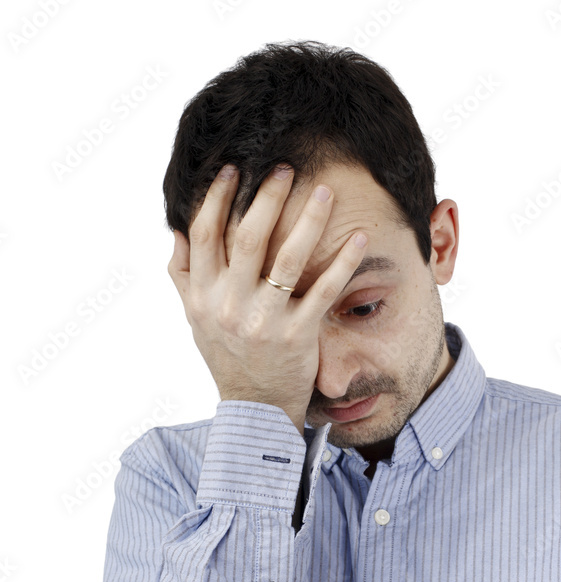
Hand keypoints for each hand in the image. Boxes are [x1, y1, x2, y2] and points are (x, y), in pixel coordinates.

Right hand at [167, 163, 367, 435]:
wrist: (256, 410)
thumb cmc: (228, 357)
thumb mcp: (196, 319)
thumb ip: (184, 274)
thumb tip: (176, 228)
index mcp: (203, 296)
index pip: (205, 233)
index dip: (217, 196)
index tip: (234, 169)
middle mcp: (230, 306)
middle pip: (248, 237)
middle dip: (267, 196)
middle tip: (285, 167)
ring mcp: (264, 321)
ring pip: (287, 258)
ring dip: (309, 219)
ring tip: (324, 191)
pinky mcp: (298, 336)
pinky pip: (324, 290)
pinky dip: (344, 261)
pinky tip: (360, 237)